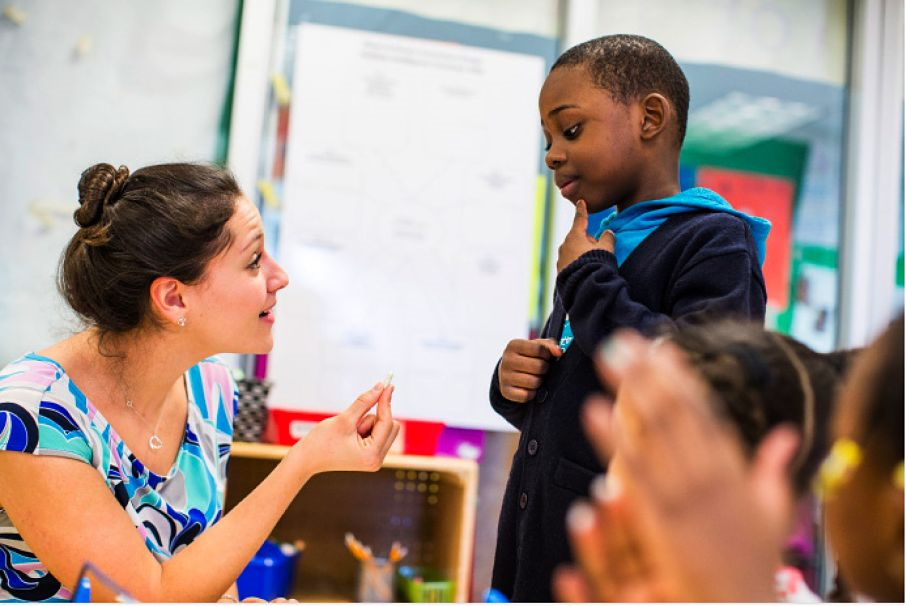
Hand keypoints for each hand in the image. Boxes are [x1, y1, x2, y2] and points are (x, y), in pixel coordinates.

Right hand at [300, 382, 400, 473]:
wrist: (306, 459)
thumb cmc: (321, 442)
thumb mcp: (344, 419)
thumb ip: (365, 402)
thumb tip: (381, 388)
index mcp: (372, 454)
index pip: (387, 422)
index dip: (386, 402)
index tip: (387, 385)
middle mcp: (377, 460)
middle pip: (391, 427)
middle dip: (375, 417)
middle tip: (356, 418)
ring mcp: (374, 459)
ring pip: (384, 429)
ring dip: (368, 423)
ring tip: (348, 432)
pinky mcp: (370, 455)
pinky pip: (377, 434)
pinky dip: (366, 428)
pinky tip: (351, 435)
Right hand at [498, 338, 561, 401]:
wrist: (509, 372)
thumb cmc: (527, 356)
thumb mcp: (537, 346)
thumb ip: (549, 346)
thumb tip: (559, 352)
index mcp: (513, 345)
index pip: (538, 349)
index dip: (546, 354)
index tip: (544, 357)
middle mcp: (506, 360)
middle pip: (538, 366)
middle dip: (544, 369)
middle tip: (540, 369)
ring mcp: (504, 376)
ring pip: (534, 382)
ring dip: (539, 381)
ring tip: (535, 377)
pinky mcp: (505, 391)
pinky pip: (527, 395)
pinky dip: (532, 393)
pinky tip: (528, 387)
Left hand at [556, 200, 614, 272]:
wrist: (583, 286)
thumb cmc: (596, 264)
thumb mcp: (606, 249)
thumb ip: (608, 238)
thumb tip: (608, 232)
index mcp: (575, 236)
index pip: (580, 219)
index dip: (582, 210)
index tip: (580, 201)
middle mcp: (565, 245)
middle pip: (578, 238)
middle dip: (587, 241)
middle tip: (598, 251)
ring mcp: (560, 258)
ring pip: (573, 250)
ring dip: (581, 253)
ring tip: (591, 264)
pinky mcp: (559, 270)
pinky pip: (570, 262)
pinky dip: (576, 263)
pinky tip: (584, 271)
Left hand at [561, 331, 798, 601]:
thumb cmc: (754, 566)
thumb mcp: (772, 514)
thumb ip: (774, 470)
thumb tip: (787, 435)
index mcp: (734, 471)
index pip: (703, 412)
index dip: (678, 376)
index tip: (659, 346)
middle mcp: (712, 476)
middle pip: (674, 412)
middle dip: (646, 373)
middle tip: (619, 338)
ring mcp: (688, 497)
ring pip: (655, 432)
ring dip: (629, 390)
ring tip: (605, 357)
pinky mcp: (663, 522)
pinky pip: (636, 472)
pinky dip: (614, 438)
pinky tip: (593, 409)